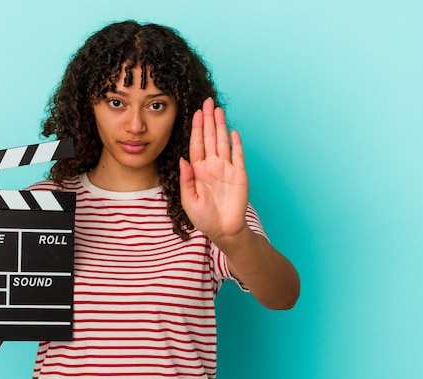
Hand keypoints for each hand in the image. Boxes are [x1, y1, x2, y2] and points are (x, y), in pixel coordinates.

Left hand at [179, 98, 248, 240]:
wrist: (223, 230)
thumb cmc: (204, 218)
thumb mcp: (188, 199)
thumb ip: (186, 179)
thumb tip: (182, 159)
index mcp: (198, 170)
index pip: (196, 144)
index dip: (196, 128)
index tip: (195, 113)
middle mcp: (212, 166)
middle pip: (209, 138)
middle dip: (208, 120)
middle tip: (207, 102)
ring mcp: (227, 169)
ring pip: (223, 142)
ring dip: (221, 126)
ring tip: (218, 110)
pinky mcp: (240, 175)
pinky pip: (238, 156)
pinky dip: (236, 144)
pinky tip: (233, 131)